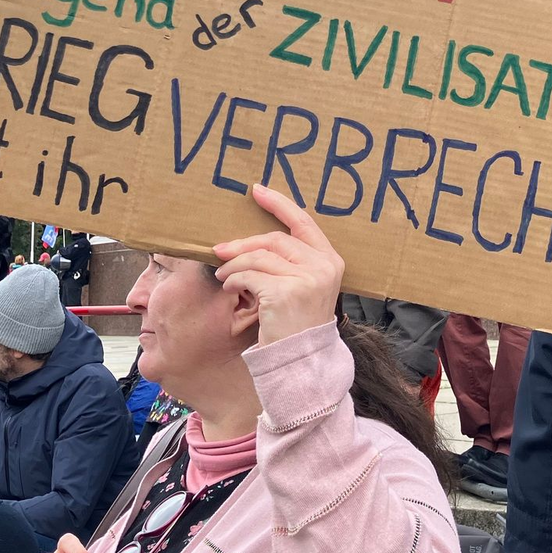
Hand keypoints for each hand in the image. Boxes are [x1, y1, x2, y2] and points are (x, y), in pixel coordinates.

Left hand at [213, 184, 343, 346]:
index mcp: (331, 260)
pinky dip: (235, 280)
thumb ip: (292, 261)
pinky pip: (250, 275)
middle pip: (274, 239)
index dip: (278, 204)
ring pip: (259, 257)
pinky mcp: (285, 293)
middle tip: (220, 250)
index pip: (303, 221)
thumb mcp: (304, 287)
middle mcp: (323, 266)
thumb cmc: (297, 323)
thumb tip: (252, 239)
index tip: (257, 191)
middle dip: (243, 243)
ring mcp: (307, 279)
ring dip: (234, 265)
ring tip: (224, 275)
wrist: (301, 362)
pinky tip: (231, 289)